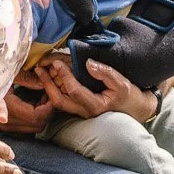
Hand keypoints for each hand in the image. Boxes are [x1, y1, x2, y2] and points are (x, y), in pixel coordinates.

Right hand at [0, 77, 52, 134]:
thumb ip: (26, 79)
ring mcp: (5, 126)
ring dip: (41, 115)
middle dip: (47, 112)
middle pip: (38, 125)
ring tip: (41, 98)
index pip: (38, 116)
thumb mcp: (7, 74)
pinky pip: (25, 127)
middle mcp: (8, 122)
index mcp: (10, 108)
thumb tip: (42, 84)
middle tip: (48, 95)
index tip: (50, 95)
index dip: (49, 108)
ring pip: (33, 128)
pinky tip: (32, 103)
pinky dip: (33, 118)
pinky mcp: (4, 126)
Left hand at [39, 57, 158, 122]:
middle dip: (47, 84)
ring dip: (47, 86)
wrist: (134, 109)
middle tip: (39, 68)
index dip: (64, 76)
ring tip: (41, 70)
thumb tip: (87, 62)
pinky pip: (62, 100)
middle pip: (59, 100)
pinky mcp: (79, 108)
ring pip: (58, 102)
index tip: (57, 62)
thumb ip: (105, 73)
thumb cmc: (129, 96)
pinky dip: (53, 88)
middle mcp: (84, 111)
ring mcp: (80, 111)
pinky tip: (49, 77)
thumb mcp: (122, 82)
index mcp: (95, 106)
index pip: (74, 91)